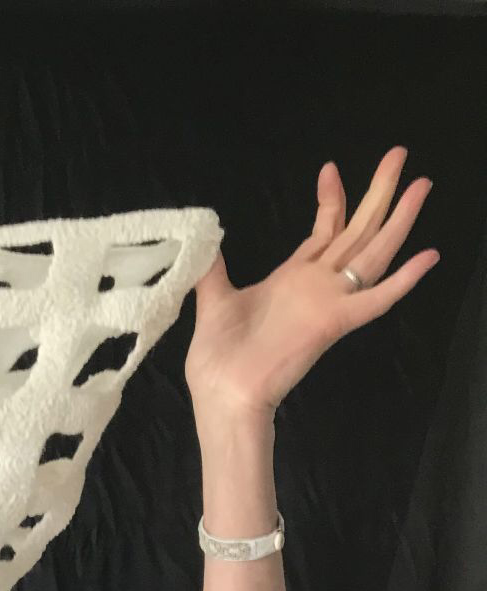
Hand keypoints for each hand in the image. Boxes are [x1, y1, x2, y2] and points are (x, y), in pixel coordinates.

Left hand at [184, 146, 439, 420]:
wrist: (222, 394)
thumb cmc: (217, 357)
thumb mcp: (214, 300)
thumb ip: (214, 270)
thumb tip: (203, 242)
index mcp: (292, 279)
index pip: (323, 231)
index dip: (331, 198)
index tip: (330, 167)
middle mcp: (316, 286)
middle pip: (357, 231)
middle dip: (378, 192)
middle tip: (398, 154)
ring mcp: (329, 302)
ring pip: (374, 253)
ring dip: (400, 219)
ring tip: (422, 183)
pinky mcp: (334, 322)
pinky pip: (377, 300)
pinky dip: (404, 280)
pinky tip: (429, 255)